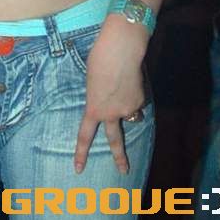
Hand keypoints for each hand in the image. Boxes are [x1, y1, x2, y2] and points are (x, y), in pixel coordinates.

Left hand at [74, 16, 147, 174]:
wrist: (121, 49)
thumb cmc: (100, 59)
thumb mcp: (91, 81)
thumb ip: (99, 96)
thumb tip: (113, 101)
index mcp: (94, 109)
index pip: (84, 135)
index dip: (81, 153)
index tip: (79, 169)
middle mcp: (111, 114)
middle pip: (116, 140)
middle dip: (120, 157)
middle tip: (124, 170)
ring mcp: (127, 109)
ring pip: (130, 114)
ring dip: (127, 105)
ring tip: (124, 84)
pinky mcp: (140, 101)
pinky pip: (137, 101)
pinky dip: (134, 93)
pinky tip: (131, 78)